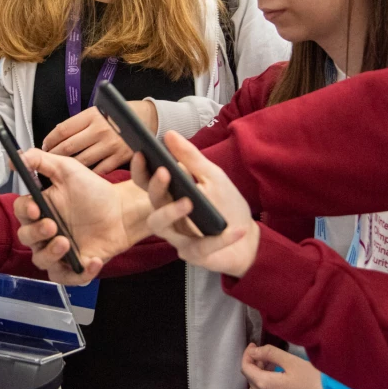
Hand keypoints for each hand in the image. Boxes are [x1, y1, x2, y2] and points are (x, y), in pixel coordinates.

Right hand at [11, 150, 153, 285]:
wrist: (121, 209)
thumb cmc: (93, 190)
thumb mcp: (68, 169)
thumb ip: (41, 160)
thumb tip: (16, 158)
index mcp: (41, 209)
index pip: (21, 212)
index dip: (24, 211)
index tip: (35, 207)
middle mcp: (46, 232)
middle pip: (27, 239)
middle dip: (36, 233)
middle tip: (52, 225)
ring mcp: (59, 251)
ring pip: (42, 261)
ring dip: (50, 254)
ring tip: (65, 242)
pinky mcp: (76, 266)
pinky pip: (69, 278)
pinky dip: (79, 274)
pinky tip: (92, 261)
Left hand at [41, 105, 142, 174]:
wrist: (144, 118)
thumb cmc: (116, 115)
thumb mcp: (96, 111)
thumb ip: (79, 123)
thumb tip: (57, 135)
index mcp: (91, 116)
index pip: (62, 130)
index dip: (49, 140)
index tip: (44, 146)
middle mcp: (99, 130)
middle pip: (68, 147)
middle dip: (54, 155)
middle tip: (48, 160)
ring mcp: (110, 145)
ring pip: (81, 161)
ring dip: (68, 167)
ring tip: (61, 169)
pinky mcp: (119, 157)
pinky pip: (98, 170)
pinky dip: (88, 174)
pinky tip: (81, 175)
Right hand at [140, 131, 258, 276]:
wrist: (248, 236)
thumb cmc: (226, 204)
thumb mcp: (212, 176)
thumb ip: (190, 157)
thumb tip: (168, 134)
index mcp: (170, 195)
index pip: (146, 183)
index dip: (139, 170)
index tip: (141, 153)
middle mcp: (168, 216)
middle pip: (150, 202)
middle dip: (155, 187)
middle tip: (165, 172)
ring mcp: (178, 237)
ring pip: (160, 226)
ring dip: (171, 212)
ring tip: (189, 201)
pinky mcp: (193, 254)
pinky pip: (201, 247)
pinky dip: (220, 239)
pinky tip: (235, 230)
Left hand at [241, 344, 334, 388]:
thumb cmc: (315, 380)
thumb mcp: (292, 361)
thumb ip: (270, 353)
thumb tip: (254, 351)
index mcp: (265, 386)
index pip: (245, 368)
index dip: (247, 354)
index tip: (255, 345)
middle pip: (250, 380)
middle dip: (254, 365)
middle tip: (265, 355)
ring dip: (259, 378)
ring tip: (272, 367)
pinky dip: (266, 388)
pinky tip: (280, 380)